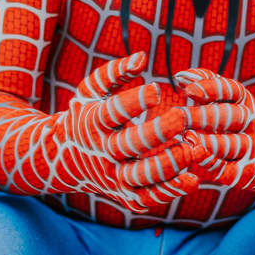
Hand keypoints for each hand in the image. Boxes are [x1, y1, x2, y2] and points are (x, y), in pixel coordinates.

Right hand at [49, 53, 199, 214]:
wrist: (61, 160)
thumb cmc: (85, 116)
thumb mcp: (90, 90)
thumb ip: (114, 72)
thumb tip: (142, 56)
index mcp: (93, 122)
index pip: (113, 112)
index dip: (134, 101)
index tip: (156, 90)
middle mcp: (102, 152)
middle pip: (130, 145)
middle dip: (158, 132)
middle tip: (183, 116)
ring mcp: (113, 176)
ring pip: (141, 176)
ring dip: (168, 165)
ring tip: (191, 150)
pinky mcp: (124, 195)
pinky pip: (148, 197)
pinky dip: (170, 191)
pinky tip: (192, 178)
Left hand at [166, 69, 254, 196]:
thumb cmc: (241, 124)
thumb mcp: (232, 101)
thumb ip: (207, 85)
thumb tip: (180, 76)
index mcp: (246, 102)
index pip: (231, 90)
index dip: (211, 88)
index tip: (188, 90)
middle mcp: (252, 123)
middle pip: (228, 117)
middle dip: (201, 116)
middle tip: (178, 116)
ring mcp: (252, 148)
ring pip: (229, 144)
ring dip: (207, 141)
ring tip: (186, 138)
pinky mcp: (247, 173)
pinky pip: (229, 170)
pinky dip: (212, 164)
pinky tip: (196, 157)